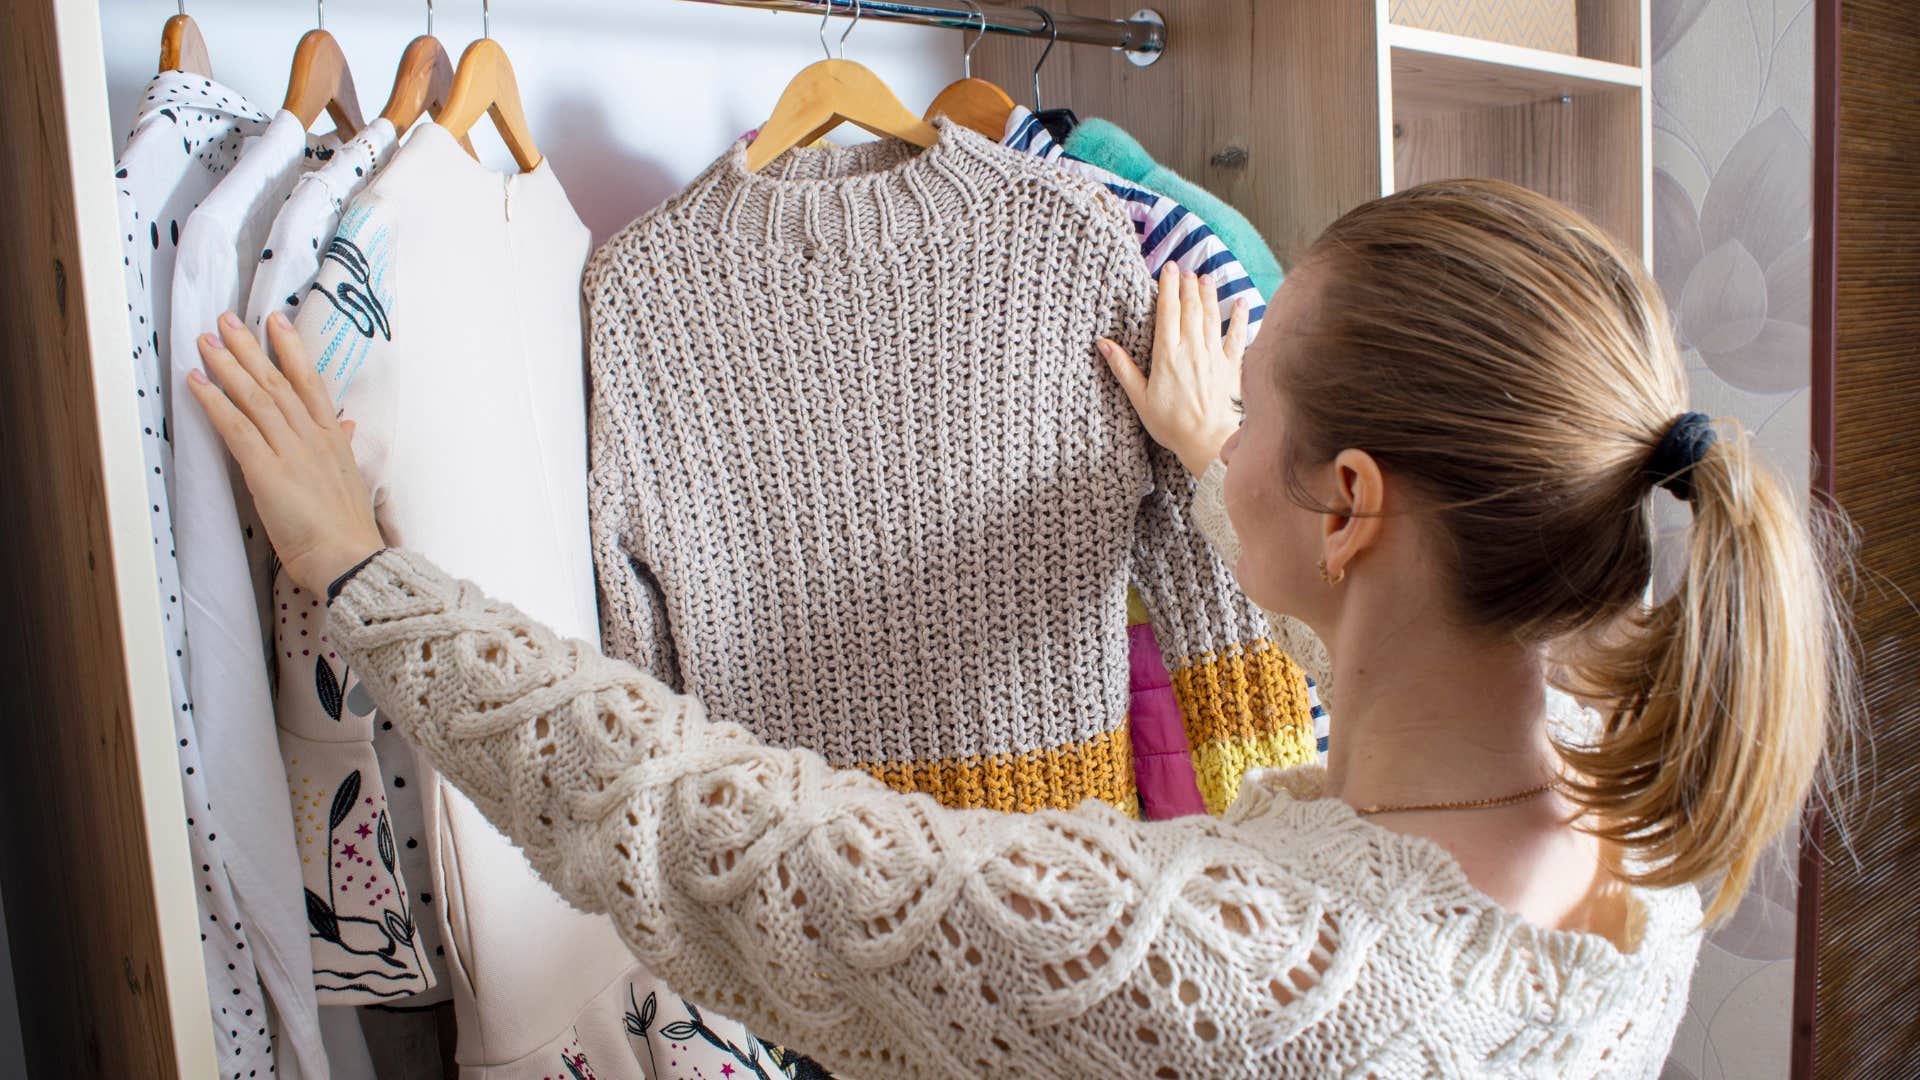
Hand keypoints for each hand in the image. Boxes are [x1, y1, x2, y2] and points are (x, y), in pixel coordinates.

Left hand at [186, 311, 385, 595]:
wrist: (350, 558)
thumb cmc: (348, 529)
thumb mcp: (350, 481)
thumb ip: (341, 448)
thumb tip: (344, 426)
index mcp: (332, 439)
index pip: (310, 382)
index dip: (291, 349)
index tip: (276, 321)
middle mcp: (312, 437)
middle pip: (277, 382)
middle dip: (250, 347)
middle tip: (227, 320)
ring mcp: (290, 452)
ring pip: (255, 398)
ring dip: (227, 366)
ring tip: (205, 341)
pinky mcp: (267, 471)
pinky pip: (236, 428)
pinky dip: (215, 402)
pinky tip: (196, 382)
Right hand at [1098, 263, 1248, 478]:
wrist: (1209, 442)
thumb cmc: (1172, 425)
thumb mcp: (1140, 399)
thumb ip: (1123, 368)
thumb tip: (1103, 344)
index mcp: (1167, 355)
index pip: (1168, 312)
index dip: (1168, 287)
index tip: (1168, 269)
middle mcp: (1192, 349)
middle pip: (1190, 308)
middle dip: (1187, 285)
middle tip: (1185, 269)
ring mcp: (1214, 356)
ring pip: (1212, 316)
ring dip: (1209, 294)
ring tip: (1206, 277)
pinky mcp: (1232, 366)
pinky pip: (1237, 336)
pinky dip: (1240, 316)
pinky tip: (1242, 301)